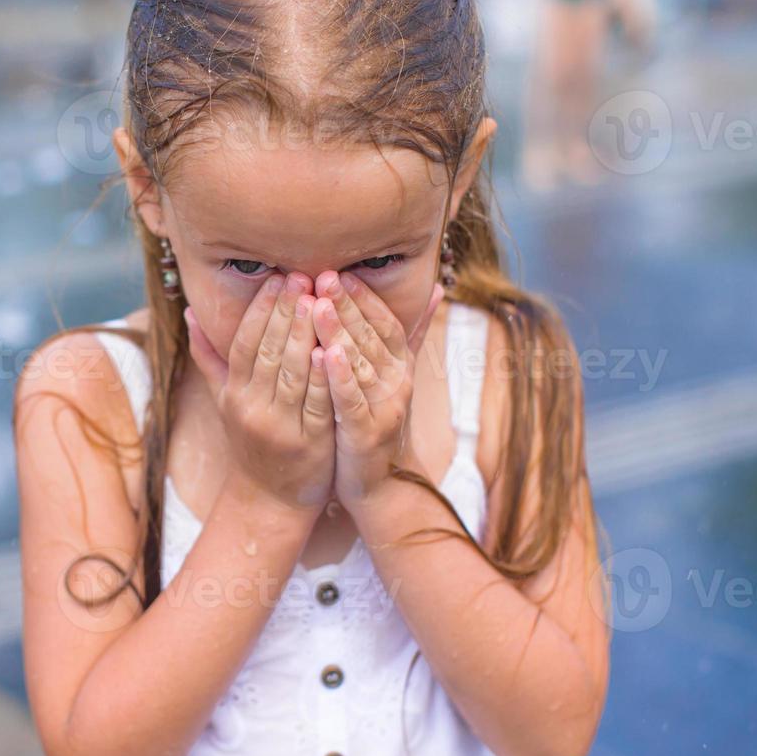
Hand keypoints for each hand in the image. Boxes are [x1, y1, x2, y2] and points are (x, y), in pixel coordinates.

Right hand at [183, 272, 335, 513]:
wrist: (270, 499)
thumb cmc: (251, 441)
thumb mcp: (225, 399)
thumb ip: (210, 356)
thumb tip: (189, 312)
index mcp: (233, 394)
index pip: (245, 342)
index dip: (260, 309)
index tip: (277, 278)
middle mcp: (251, 408)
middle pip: (268, 352)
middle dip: (285, 312)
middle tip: (302, 276)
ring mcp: (279, 427)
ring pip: (292, 373)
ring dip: (305, 334)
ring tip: (320, 300)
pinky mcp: (308, 443)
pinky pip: (316, 402)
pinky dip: (323, 375)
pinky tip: (331, 347)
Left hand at [310, 270, 442, 508]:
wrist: (380, 484)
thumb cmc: (378, 421)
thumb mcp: (395, 375)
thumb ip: (412, 332)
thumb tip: (439, 288)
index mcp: (401, 365)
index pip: (385, 322)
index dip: (364, 297)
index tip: (340, 271)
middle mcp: (397, 382)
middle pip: (370, 336)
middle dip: (346, 304)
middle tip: (322, 275)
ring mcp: (384, 408)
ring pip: (359, 363)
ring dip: (339, 332)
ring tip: (317, 304)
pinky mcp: (366, 433)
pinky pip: (351, 399)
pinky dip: (338, 376)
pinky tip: (323, 355)